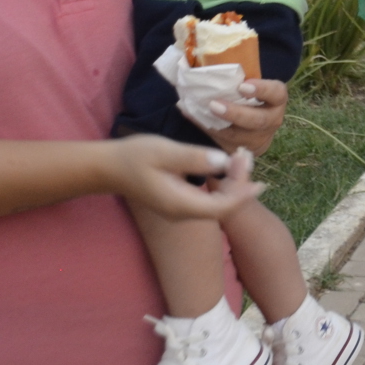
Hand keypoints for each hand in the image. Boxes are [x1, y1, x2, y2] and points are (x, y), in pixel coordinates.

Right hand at [108, 136, 260, 220]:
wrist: (108, 168)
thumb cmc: (134, 157)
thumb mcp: (165, 152)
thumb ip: (194, 158)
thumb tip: (223, 162)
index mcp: (181, 204)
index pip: (223, 207)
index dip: (243, 192)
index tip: (256, 175)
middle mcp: (183, 213)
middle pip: (223, 208)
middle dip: (240, 185)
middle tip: (247, 157)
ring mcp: (180, 211)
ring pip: (217, 205)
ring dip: (232, 185)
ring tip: (241, 159)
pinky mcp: (178, 204)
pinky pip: (208, 201)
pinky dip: (221, 186)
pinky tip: (226, 168)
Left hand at [194, 76, 286, 156]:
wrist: (257, 130)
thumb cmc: (251, 98)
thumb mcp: (254, 86)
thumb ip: (240, 76)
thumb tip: (206, 57)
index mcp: (276, 101)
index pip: (276, 93)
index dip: (262, 90)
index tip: (243, 85)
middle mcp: (271, 121)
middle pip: (257, 120)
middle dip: (235, 113)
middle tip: (215, 104)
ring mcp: (256, 139)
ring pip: (238, 136)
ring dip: (217, 124)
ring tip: (201, 111)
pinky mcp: (240, 149)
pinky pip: (221, 141)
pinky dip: (204, 127)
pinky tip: (190, 114)